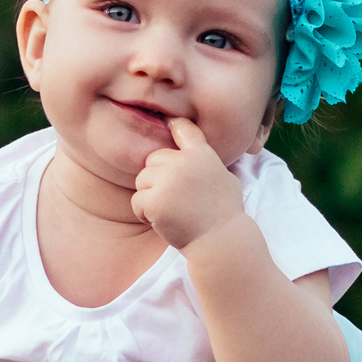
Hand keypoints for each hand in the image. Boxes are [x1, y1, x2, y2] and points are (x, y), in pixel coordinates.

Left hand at [131, 117, 246, 249]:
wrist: (220, 240)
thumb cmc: (224, 214)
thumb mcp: (224, 178)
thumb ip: (206, 163)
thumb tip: (197, 153)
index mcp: (202, 154)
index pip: (185, 130)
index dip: (174, 125)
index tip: (169, 122)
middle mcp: (184, 162)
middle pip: (152, 161)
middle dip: (157, 179)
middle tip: (174, 200)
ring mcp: (168, 180)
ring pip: (142, 181)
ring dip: (149, 197)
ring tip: (170, 212)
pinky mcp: (155, 200)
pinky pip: (136, 201)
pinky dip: (144, 214)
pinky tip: (162, 221)